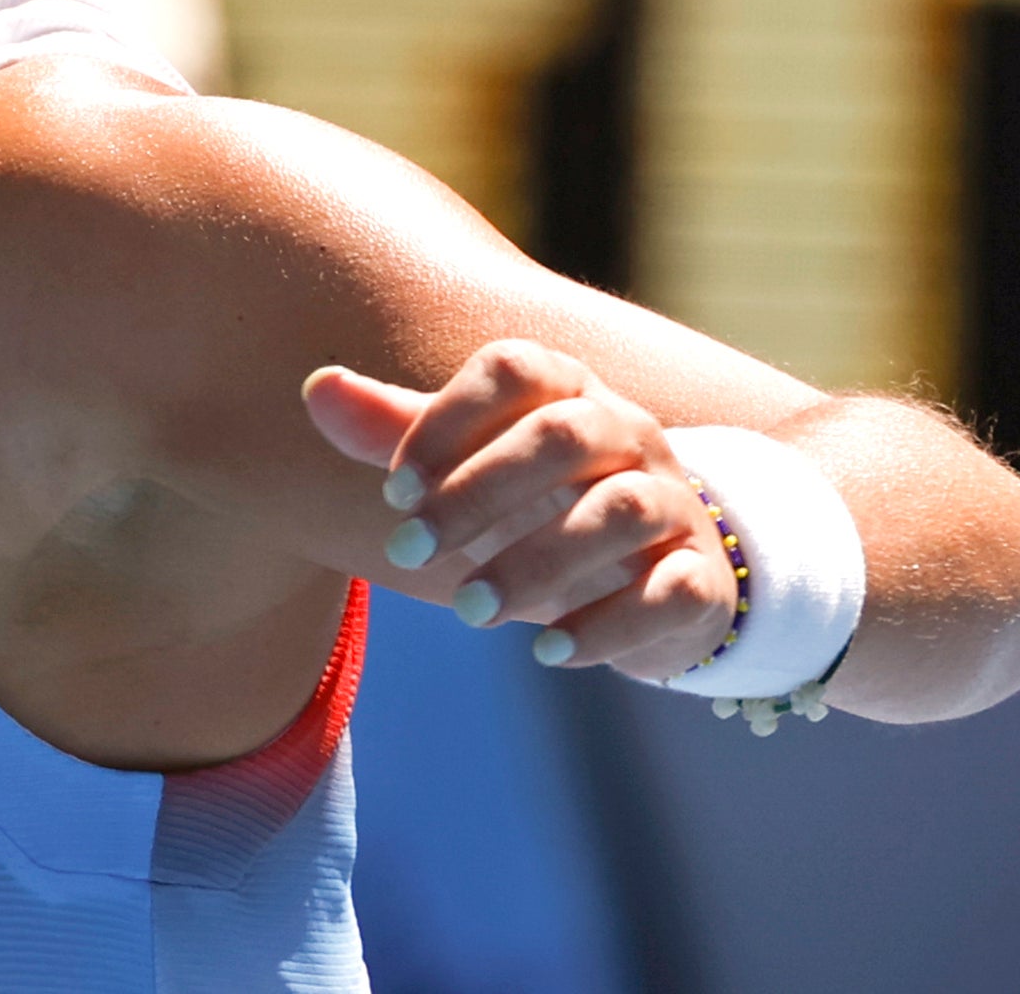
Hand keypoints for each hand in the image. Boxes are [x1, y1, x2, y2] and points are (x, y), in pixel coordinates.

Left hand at [304, 340, 736, 679]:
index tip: (394, 489)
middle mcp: (629, 433)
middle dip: (479, 492)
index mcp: (567, 390)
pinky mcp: (703, 579)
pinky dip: (609, 625)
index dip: (448, 418)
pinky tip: (549, 651)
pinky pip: (673, 591)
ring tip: (469, 611)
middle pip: (565, 434)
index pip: (514, 368)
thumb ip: (395, 429)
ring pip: (621, 510)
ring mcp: (675, 504)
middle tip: (411, 551)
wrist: (656, 570)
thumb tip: (316, 388)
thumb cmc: (538, 503)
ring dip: (538, 561)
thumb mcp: (467, 464)